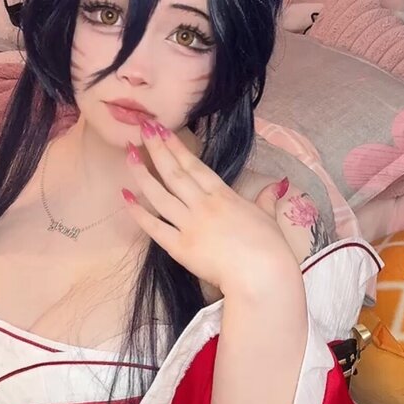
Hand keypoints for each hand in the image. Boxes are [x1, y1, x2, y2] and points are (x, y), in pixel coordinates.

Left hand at [121, 122, 298, 294]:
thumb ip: (266, 198)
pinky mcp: (180, 247)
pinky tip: (125, 195)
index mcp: (223, 195)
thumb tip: (278, 185)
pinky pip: (154, 227)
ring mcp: (189, 225)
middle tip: (142, 128)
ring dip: (142, 173)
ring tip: (128, 153)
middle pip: (174, 172)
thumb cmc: (269, 248)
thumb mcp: (268, 217)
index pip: (195, 166)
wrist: (261, 275)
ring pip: (160, 194)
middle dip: (157, 148)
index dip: (177, 146)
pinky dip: (138, 212)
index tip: (162, 130)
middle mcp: (203, 205)